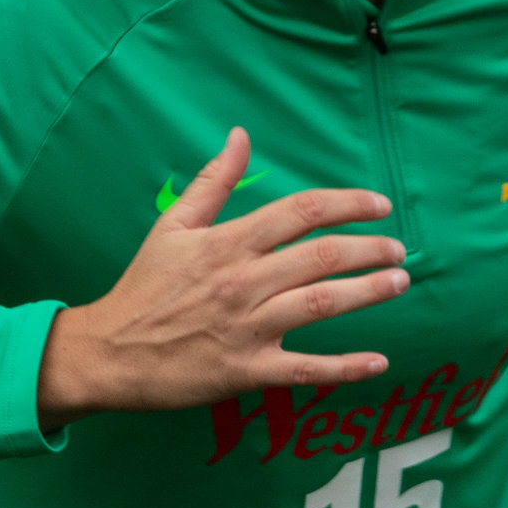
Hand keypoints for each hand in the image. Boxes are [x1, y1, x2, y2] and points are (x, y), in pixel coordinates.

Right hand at [38, 129, 408, 429]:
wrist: (107, 353)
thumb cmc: (143, 288)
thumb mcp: (171, 225)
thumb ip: (213, 181)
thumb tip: (241, 135)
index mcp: (227, 243)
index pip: (300, 212)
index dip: (347, 203)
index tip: (379, 205)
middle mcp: (242, 282)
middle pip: (322, 255)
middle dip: (370, 248)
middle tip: (400, 248)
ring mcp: (247, 328)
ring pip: (321, 304)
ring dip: (368, 292)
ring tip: (399, 282)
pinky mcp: (247, 372)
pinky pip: (305, 369)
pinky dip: (344, 367)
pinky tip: (378, 361)